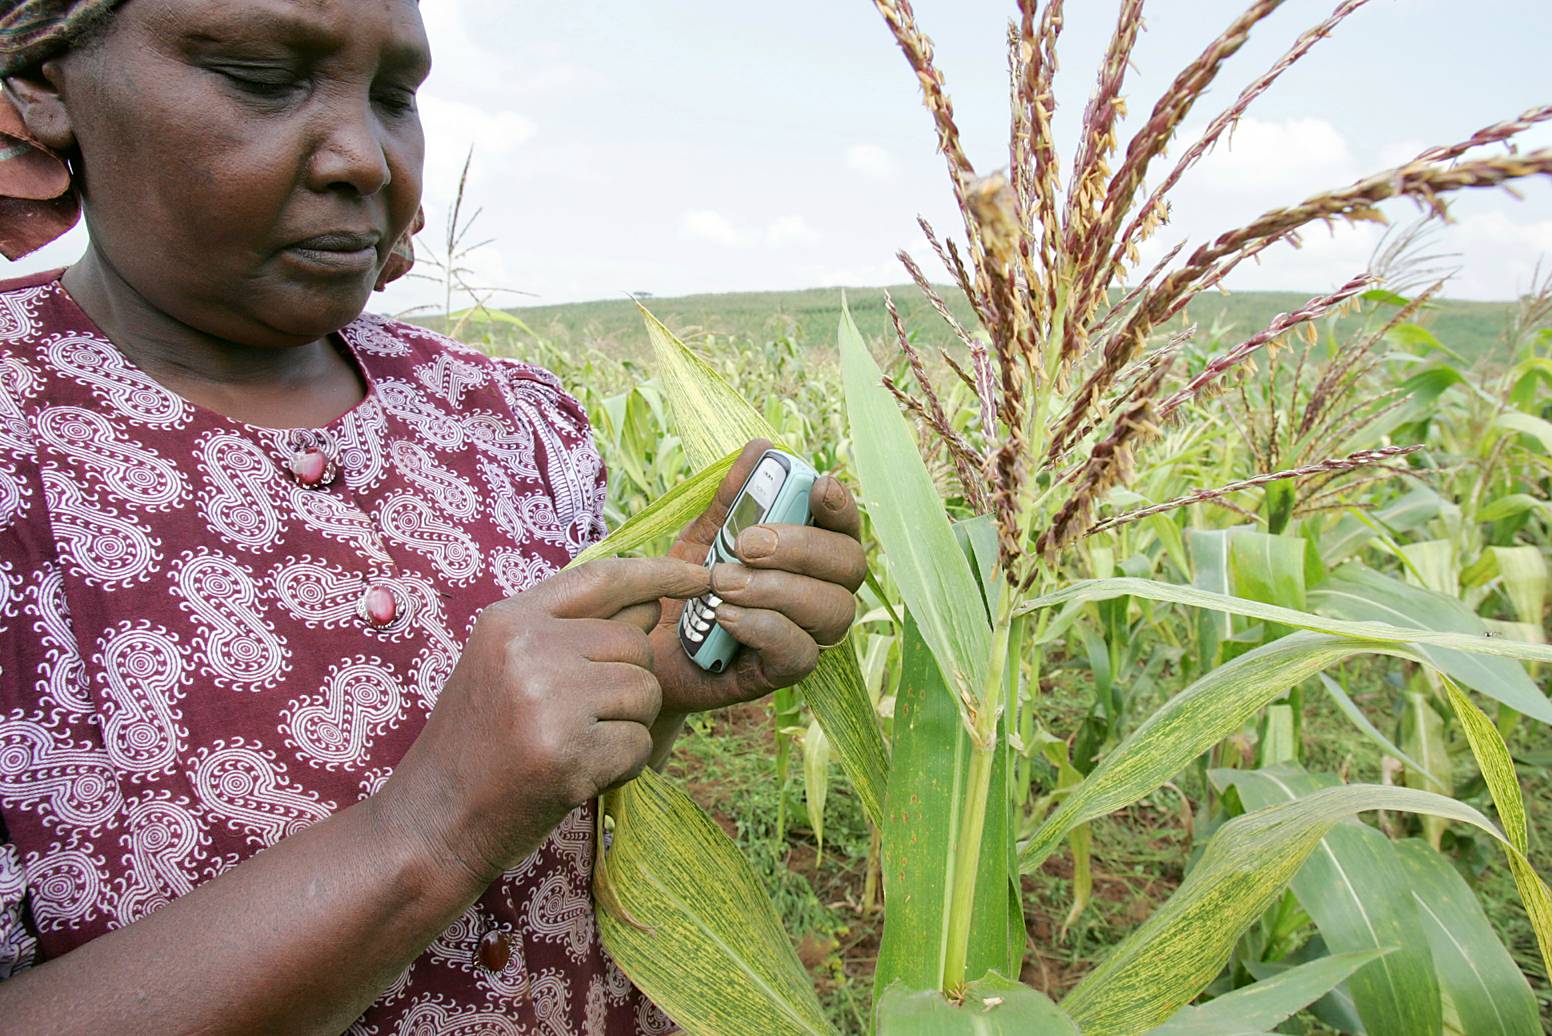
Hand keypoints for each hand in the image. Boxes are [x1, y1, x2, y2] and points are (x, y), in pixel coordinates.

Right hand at [380, 556, 710, 883]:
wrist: (432, 821)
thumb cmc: (477, 743)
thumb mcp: (506, 666)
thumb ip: (573, 630)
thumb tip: (653, 602)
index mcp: (510, 619)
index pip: (603, 579)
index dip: (660, 573)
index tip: (703, 575)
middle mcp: (528, 648)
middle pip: (636, 645)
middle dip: (628, 685)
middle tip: (580, 720)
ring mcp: (547, 700)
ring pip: (646, 692)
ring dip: (627, 726)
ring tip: (575, 746)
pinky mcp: (568, 754)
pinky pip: (639, 744)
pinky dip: (621, 767)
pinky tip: (576, 776)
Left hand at [652, 439, 866, 713]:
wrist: (643, 649)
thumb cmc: (685, 588)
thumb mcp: (704, 535)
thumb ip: (733, 498)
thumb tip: (762, 446)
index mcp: (811, 553)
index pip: (845, 526)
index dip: (841, 505)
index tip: (818, 485)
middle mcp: (823, 591)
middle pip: (849, 565)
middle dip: (802, 548)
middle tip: (746, 544)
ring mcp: (810, 634)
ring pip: (832, 610)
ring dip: (777, 590)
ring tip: (722, 582)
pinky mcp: (785, 672)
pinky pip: (799, 653)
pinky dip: (763, 628)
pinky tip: (725, 616)